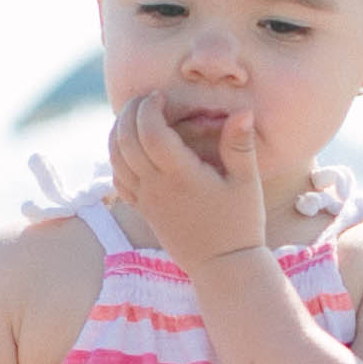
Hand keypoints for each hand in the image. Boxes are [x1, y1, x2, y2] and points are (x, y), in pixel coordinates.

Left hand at [109, 90, 268, 272]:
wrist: (223, 267)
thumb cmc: (240, 224)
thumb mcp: (247, 183)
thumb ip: (240, 145)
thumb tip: (243, 111)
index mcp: (181, 176)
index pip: (151, 132)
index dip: (149, 108)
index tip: (161, 96)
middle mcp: (157, 187)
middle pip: (126, 140)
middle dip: (130, 112)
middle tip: (145, 100)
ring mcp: (146, 200)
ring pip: (115, 159)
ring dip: (118, 132)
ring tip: (134, 117)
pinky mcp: (143, 211)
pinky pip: (118, 180)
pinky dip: (116, 158)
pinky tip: (130, 148)